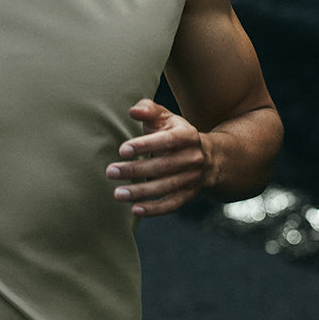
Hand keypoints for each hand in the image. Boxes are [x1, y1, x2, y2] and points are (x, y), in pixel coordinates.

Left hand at [105, 99, 208, 215]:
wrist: (207, 157)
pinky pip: (171, 204)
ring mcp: (191, 178)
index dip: (145, 145)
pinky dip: (154, 209)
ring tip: (118, 193)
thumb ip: (148, 110)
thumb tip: (133, 111)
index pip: (167, 140)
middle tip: (110, 171)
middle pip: (163, 166)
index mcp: (187, 135)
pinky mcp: (187, 195)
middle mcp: (193, 158)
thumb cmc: (175, 134)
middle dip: (135, 170)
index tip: (122, 149)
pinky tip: (135, 209)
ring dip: (140, 192)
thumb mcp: (165, 118)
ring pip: (166, 187)